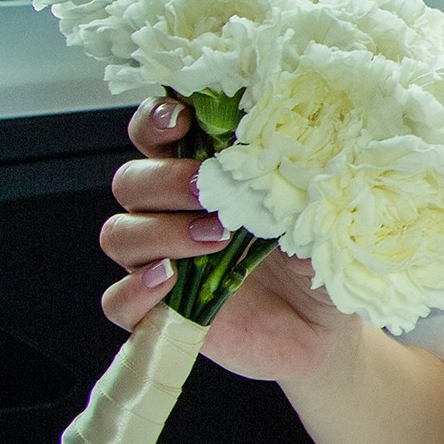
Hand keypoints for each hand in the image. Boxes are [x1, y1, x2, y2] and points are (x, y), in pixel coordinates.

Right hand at [99, 95, 359, 383]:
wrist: (324, 325)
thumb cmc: (317, 257)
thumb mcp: (317, 211)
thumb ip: (295, 179)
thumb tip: (295, 148)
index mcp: (204, 175)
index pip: (156, 134)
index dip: (156, 120)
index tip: (180, 119)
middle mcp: (172, 213)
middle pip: (131, 181)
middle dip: (165, 180)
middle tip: (208, 191)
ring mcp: (160, 260)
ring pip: (120, 235)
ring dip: (159, 232)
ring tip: (214, 240)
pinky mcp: (157, 310)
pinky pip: (119, 301)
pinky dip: (136, 290)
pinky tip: (169, 283)